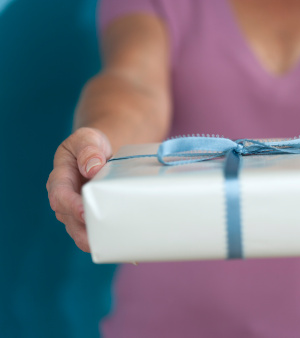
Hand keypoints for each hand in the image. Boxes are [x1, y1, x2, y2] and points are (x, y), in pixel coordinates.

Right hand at [46, 127, 111, 251]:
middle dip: (85, 232)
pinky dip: (110, 245)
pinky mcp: (92, 220)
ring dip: (99, 243)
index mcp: (60, 179)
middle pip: (71, 222)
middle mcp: (66, 201)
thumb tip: (92, 168)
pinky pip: (97, 235)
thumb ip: (88, 150)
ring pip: (83, 234)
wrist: (99, 154)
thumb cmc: (91, 146)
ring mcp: (77, 213)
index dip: (72, 206)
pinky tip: (128, 253)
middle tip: (103, 240)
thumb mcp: (87, 139)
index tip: (84, 212)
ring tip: (117, 250)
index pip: (60, 196)